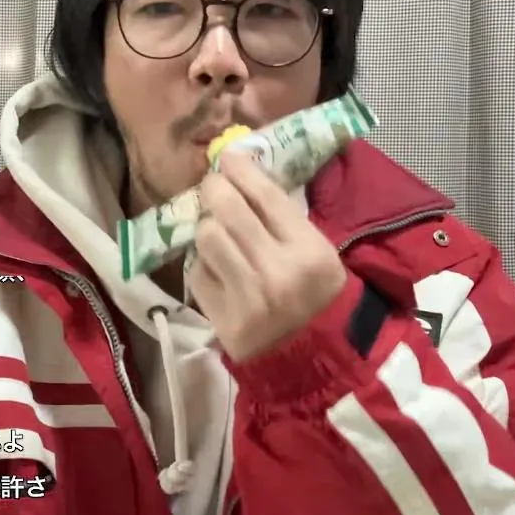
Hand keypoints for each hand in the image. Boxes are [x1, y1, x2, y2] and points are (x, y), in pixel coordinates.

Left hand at [189, 152, 348, 361]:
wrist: (312, 357)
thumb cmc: (314, 294)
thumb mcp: (316, 251)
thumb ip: (281, 215)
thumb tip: (240, 169)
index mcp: (309, 251)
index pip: (266, 196)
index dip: (242, 169)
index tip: (228, 157)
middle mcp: (278, 273)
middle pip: (228, 209)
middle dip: (215, 189)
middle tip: (214, 185)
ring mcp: (248, 299)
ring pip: (206, 237)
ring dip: (208, 228)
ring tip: (219, 233)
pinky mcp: (224, 319)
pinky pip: (198, 273)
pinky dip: (205, 266)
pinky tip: (220, 270)